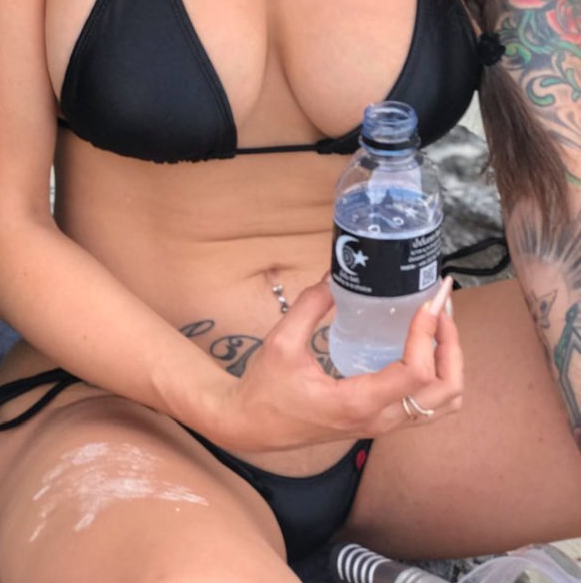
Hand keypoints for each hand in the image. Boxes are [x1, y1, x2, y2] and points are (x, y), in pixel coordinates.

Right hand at [205, 274, 461, 451]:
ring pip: (444, 403)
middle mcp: (379, 419)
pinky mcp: (379, 421)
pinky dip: (438, 375)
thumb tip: (335, 276)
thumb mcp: (281, 342)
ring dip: (450, 362)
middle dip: (451, 345)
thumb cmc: (265, 389)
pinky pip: (427, 405)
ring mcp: (383, 425)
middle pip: (446, 391)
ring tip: (438, 324)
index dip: (429, 335)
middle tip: (439, 306)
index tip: (427, 301)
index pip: (417, 374)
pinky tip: (421, 346)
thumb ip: (309, 307)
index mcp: (358, 402)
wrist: (252, 426)